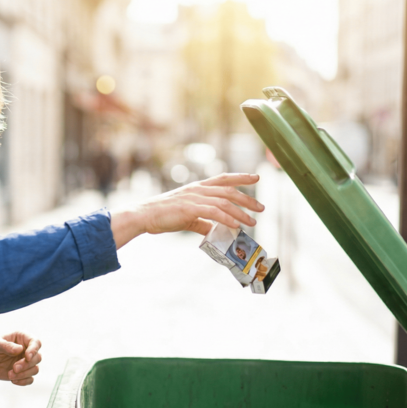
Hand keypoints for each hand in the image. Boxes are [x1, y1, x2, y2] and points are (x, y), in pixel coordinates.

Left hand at [0, 331, 41, 385]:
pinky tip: (13, 380)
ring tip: (10, 375)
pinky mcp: (23, 373)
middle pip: (37, 357)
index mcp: (22, 338)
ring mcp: (25, 362)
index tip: (27, 357)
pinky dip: (23, 381)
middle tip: (14, 368)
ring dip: (24, 374)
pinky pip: (30, 379)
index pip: (36, 342)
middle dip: (27, 365)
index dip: (34, 350)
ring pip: (35, 369)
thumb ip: (6, 345)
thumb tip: (20, 349)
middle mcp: (27, 350)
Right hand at [110, 173, 262, 248]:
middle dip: (248, 198)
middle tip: (261, 207)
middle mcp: (198, 189)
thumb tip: (213, 230)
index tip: (256, 177)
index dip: (241, 177)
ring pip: (224, 202)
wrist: (145, 215)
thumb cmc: (164, 216)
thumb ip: (202, 222)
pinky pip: (213, 212)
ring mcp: (194, 198)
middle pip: (229, 190)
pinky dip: (227, 219)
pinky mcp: (190, 208)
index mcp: (198, 188)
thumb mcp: (187, 217)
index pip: (224, 178)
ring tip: (252, 221)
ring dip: (241, 212)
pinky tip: (236, 226)